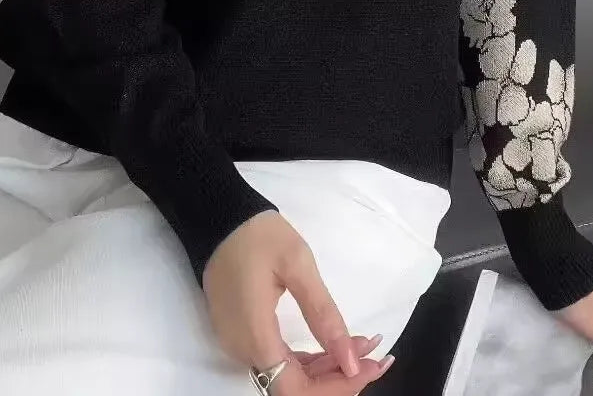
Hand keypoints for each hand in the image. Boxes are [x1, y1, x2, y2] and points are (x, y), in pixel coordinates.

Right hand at [203, 211, 394, 393]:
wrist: (218, 215)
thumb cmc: (257, 234)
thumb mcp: (298, 264)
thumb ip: (324, 315)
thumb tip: (351, 362)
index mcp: (256, 335)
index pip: (296, 391)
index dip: (336, 387)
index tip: (368, 365)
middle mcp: (242, 349)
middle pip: (294, 387)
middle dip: (338, 377)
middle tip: (374, 354)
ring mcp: (238, 342)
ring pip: (287, 375)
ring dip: (326, 368)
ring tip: (361, 345)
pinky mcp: (240, 332)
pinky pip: (277, 358)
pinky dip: (308, 358)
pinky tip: (332, 343)